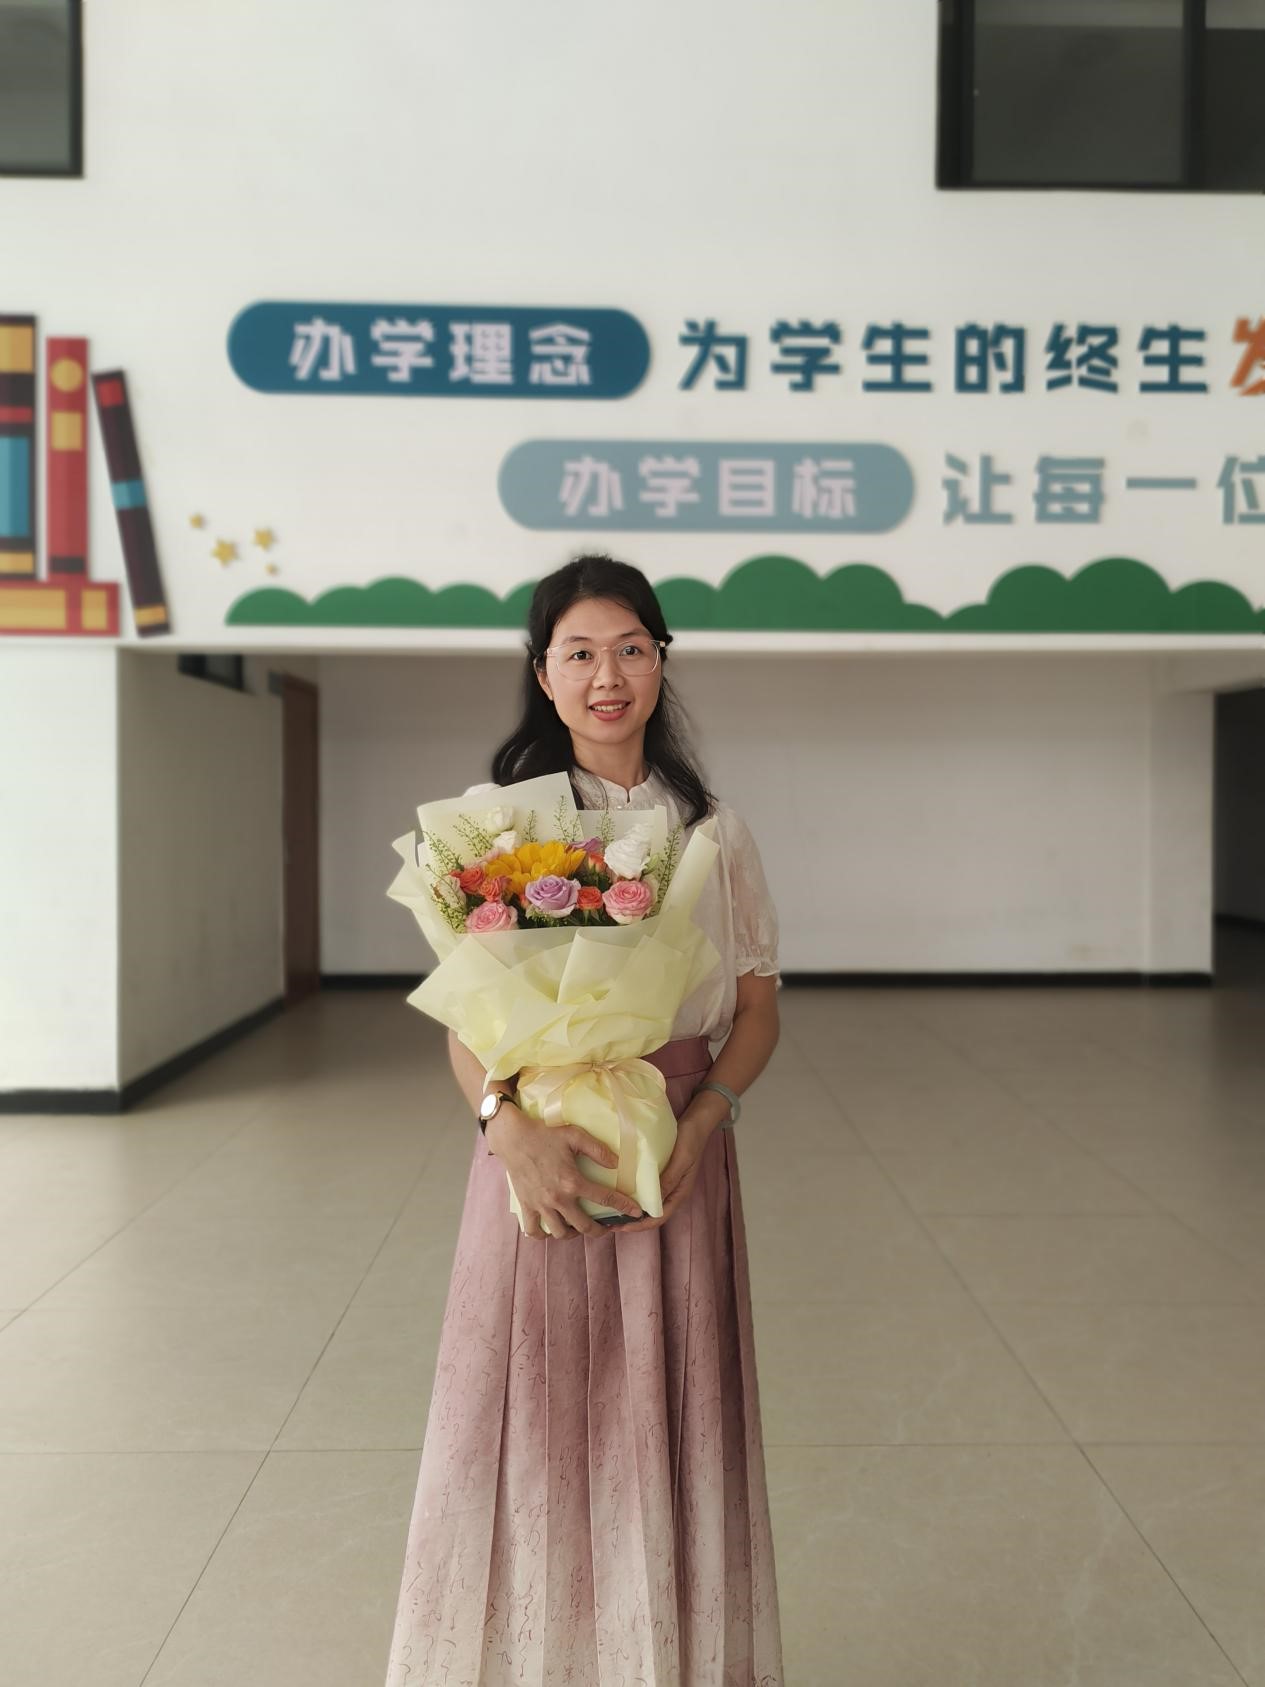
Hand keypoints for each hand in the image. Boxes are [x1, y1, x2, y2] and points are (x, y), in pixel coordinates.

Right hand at [485, 1101, 644, 1241]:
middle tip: (605, 1227)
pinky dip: (543, 1234)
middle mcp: (558, 1198)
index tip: (636, 1212)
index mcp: (572, 1181)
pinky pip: (534, 1231)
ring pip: (560, 1233)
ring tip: (578, 1227)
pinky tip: (551, 1228)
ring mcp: (541, 1205)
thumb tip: (616, 1163)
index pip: (605, 1198)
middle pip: (584, 1226)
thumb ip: (597, 1149)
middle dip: (599, 1230)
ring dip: (573, 1234)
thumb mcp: (574, 1135)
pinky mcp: (526, 1206)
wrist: (513, 1138)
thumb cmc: (544, 1134)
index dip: (623, 1206)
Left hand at [615, 1109, 714, 1233]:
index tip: (620, 1226)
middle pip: (651, 1214)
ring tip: (611, 1209)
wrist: (697, 1122)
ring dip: (631, 1209)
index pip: (658, 1218)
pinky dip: (633, 1194)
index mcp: (679, 1193)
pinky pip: (646, 1189)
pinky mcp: (661, 1173)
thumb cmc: (690, 1140)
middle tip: (610, 1222)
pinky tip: (620, 1190)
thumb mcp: (680, 1160)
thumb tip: (651, 1202)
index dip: (639, 1225)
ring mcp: (667, 1183)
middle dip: (632, 1221)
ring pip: (648, 1203)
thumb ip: (668, 1180)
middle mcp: (672, 1192)